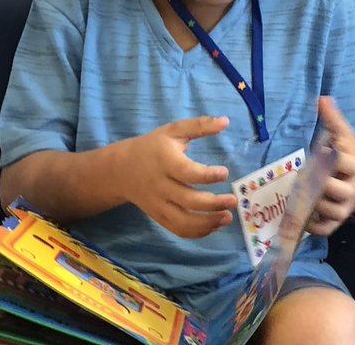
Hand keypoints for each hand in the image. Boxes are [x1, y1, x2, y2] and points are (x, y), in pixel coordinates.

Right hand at [116, 116, 236, 238]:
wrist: (120, 170)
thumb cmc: (153, 147)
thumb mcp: (174, 130)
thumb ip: (199, 125)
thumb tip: (225, 121)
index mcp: (166, 162)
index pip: (187, 173)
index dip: (207, 175)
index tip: (225, 173)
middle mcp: (161, 186)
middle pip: (188, 201)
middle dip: (213, 204)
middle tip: (234, 201)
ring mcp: (158, 205)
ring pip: (183, 221)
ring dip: (207, 223)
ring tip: (228, 217)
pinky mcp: (158, 217)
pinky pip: (177, 230)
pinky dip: (197, 232)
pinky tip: (214, 225)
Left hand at [306, 98, 354, 236]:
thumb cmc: (348, 156)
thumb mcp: (344, 137)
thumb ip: (333, 120)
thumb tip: (322, 98)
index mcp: (354, 165)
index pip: (339, 162)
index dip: (326, 157)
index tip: (321, 152)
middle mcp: (351, 188)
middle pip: (330, 187)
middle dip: (314, 181)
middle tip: (304, 176)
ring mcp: (345, 207)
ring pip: (324, 208)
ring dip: (309, 201)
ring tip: (303, 192)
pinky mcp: (337, 222)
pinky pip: (322, 229)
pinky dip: (310, 224)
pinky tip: (305, 212)